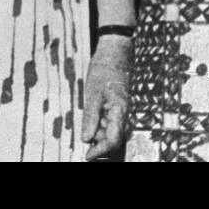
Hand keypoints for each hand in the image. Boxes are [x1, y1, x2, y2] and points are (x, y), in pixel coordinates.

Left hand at [82, 34, 130, 159]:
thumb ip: (91, 117)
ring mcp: (122, 111)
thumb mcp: (93, 93)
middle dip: (99, 146)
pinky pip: (111, 122)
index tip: (87, 156)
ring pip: (111, 132)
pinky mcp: (118, 107)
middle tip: (84, 146)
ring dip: (99, 135)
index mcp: (119, 112)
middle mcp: (124, 114)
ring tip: (88, 129)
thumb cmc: (104, 70)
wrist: (114, 52)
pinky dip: (100, 125)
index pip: (112, 140)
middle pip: (113, 139)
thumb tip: (87, 139)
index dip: (99, 151)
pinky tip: (92, 121)